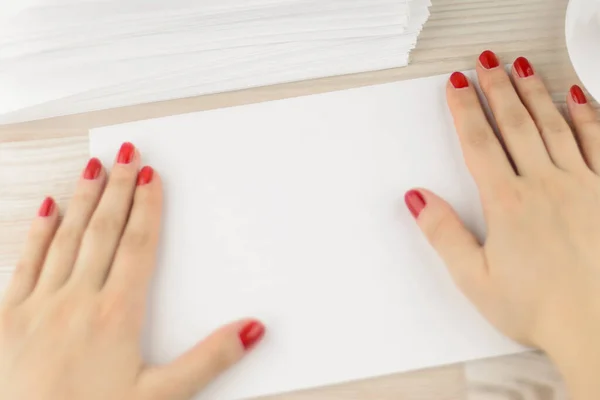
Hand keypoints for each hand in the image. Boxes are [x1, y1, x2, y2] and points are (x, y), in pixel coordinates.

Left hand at [0, 143, 264, 399]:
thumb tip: (251, 330)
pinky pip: (25, 261)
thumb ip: (209, 359)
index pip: (139, 245)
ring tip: (95, 167)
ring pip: (66, 237)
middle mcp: (77, 300)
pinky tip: (47, 208)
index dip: (148, 207)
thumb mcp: (161, 397)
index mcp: (116, 315)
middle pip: (104, 230)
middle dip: (120, 189)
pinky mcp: (7, 318)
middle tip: (129, 155)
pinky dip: (37, 231)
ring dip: (83, 198)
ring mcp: (39, 305)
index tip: (153, 177)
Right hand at [405, 51, 599, 397]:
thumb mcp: (474, 279)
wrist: (597, 327)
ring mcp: (581, 184)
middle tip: (485, 62)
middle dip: (496, 88)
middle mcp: (545, 184)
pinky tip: (576, 97)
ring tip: (520, 67)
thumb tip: (418, 199)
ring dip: (534, 91)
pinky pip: (597, 141)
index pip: (479, 141)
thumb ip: (443, 234)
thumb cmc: (538, 308)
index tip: (456, 84)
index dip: (464, 108)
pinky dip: (585, 115)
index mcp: (508, 202)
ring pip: (553, 124)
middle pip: (514, 123)